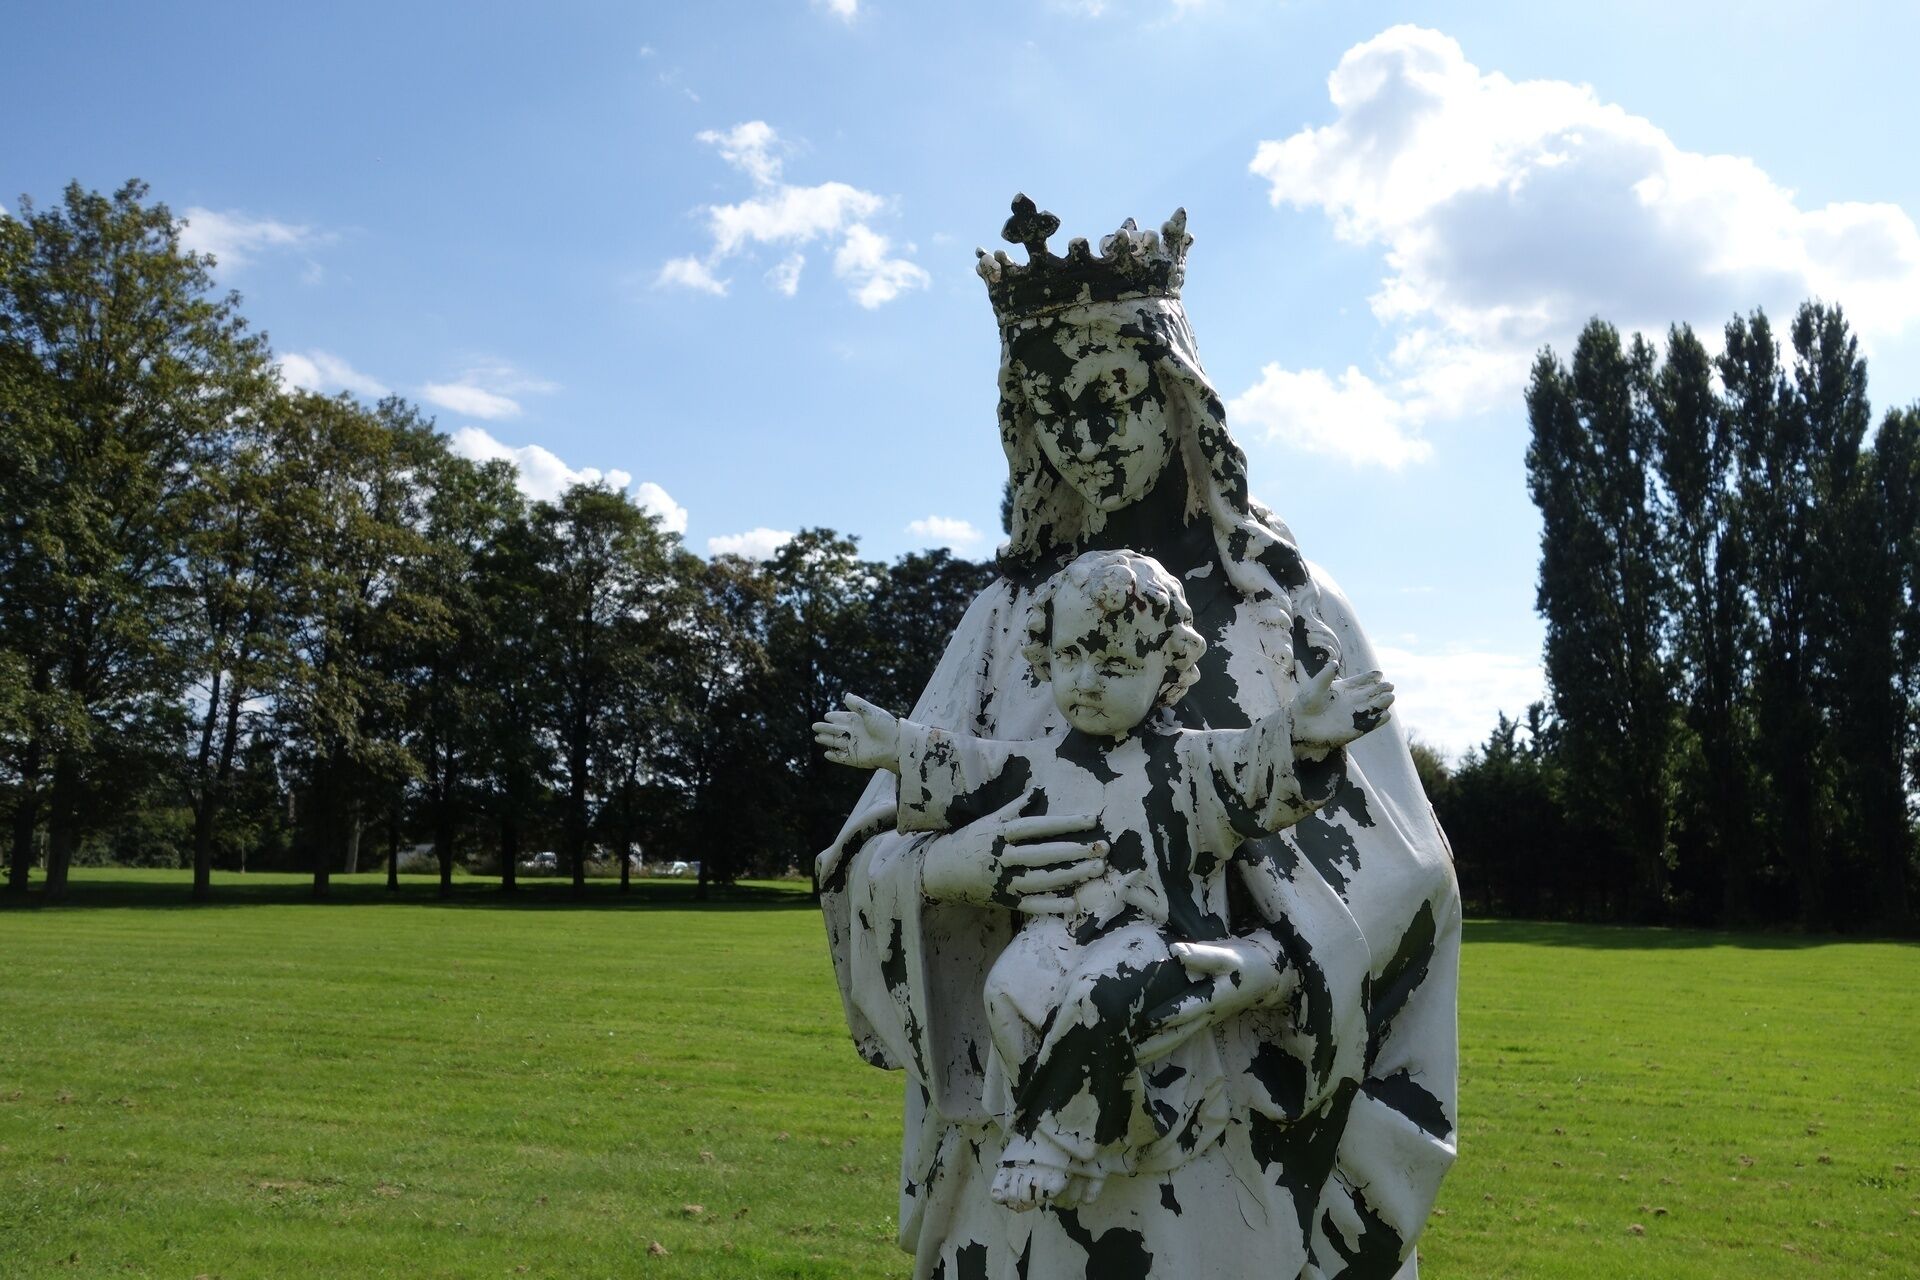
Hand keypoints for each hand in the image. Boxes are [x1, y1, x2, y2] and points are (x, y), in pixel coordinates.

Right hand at [814, 693, 901, 771]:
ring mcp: (854, 746)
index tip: (827, 715)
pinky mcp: (855, 758)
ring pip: (836, 743)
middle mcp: (855, 733)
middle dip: (825, 728)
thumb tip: (847, 695)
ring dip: (827, 740)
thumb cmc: (886, 727)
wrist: (896, 746)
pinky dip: (834, 756)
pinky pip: (841, 757)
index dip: (834, 717)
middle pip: (836, 730)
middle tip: (815, 726)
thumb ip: (858, 705)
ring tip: (817, 738)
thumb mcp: (871, 712)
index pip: (842, 718)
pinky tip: (826, 754)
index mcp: (859, 721)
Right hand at [920, 804, 1106, 913]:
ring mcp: (1004, 880)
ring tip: (1097, 869)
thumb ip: (1015, 807)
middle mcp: (1004, 856)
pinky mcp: (1003, 900)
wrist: (939, 872)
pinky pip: (1030, 904)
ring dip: (1071, 875)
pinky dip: (1050, 905)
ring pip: (1042, 879)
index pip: (1040, 826)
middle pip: (1045, 853)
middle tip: (1103, 847)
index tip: (1092, 819)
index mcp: (1002, 833)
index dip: (1067, 823)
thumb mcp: (989, 821)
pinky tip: (1072, 903)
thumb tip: (1037, 790)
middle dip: (1076, 850)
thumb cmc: (969, 841)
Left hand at [1134, 939, 1293, 1062]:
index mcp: (1213, 998)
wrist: (1267, 974)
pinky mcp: (1202, 1016)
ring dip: (1156, 1047)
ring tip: (1133, 1058)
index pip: (1187, 1010)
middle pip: (1178, 1033)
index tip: (1147, 1022)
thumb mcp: (1228, 955)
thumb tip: (1175, 952)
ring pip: (1178, 1037)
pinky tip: (1147, 1047)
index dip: (1168, 1015)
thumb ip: (1202, 956)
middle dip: (1155, 1045)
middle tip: (1131, 1055)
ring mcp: (1205, 1018)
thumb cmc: (1246, 962)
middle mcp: (1208, 1013)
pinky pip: (1180, 1032)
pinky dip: (1164, 1041)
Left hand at [1291, 663, 1393, 753]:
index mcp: (1343, 688)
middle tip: (1390, 686)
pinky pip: (1369, 724)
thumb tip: (1334, 663)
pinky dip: (1378, 720)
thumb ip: (1326, 675)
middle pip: (1370, 693)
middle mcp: (1350, 701)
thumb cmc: (1304, 703)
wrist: (1299, 724)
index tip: (1380, 674)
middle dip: (1381, 689)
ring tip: (1390, 697)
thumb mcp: (1315, 686)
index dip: (1371, 677)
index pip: (1361, 681)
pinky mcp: (1352, 729)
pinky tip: (1386, 715)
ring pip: (1372, 707)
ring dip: (1382, 703)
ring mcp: (1352, 715)